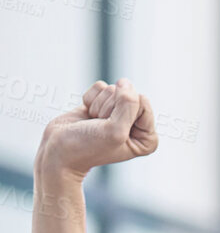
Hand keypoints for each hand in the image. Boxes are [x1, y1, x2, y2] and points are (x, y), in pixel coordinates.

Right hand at [36, 79, 157, 178]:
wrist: (58, 151)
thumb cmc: (87, 147)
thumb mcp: (114, 130)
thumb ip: (128, 104)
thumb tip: (125, 82)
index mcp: (148, 139)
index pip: (143, 103)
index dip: (121, 112)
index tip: (110, 129)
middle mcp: (137, 126)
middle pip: (128, 95)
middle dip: (108, 108)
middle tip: (98, 126)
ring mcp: (120, 114)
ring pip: (113, 90)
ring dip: (98, 106)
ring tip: (92, 123)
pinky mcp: (103, 105)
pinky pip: (100, 87)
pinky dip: (89, 99)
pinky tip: (86, 115)